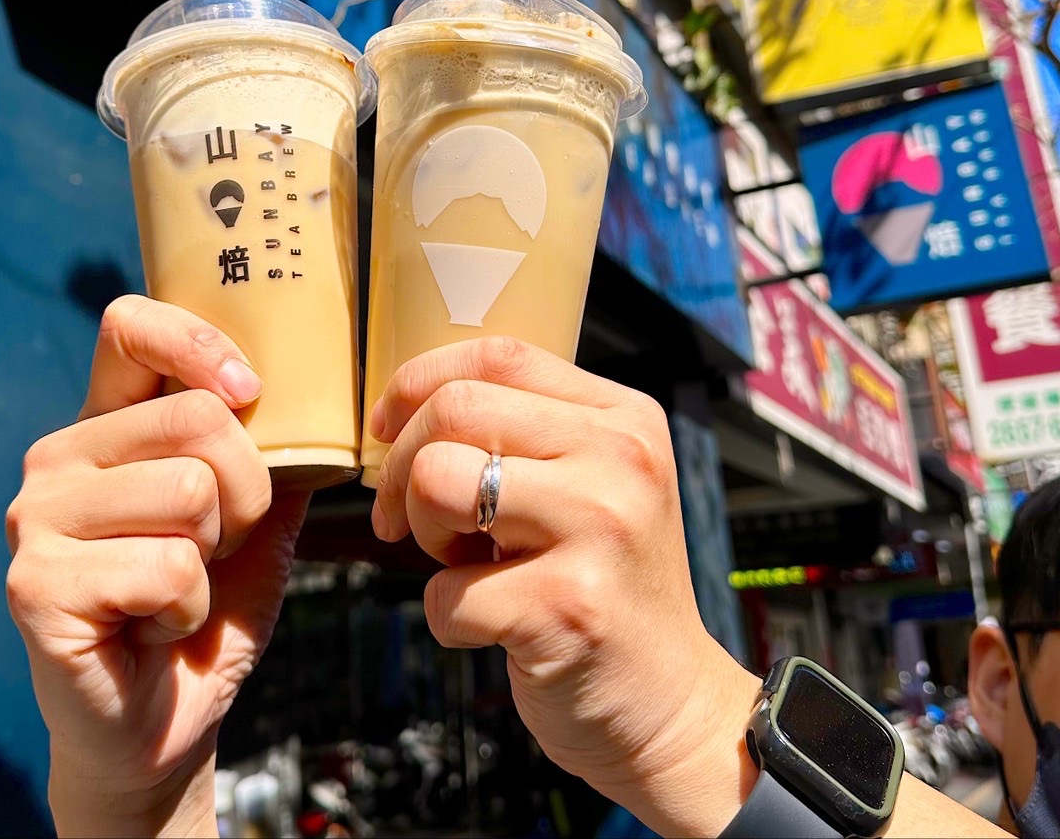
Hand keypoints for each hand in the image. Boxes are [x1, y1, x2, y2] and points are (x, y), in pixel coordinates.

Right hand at [6, 296, 306, 836]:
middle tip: (217, 547)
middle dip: (247, 493)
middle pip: (197, 418)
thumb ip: (277, 454)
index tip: (248, 390)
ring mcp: (38, 520)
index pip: (129, 327)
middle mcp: (59, 459)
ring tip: (178, 590)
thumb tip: (323, 398)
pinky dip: (189, 610)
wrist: (163, 724)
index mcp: (107, 425)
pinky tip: (153, 630)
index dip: (197, 342)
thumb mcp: (258, 520)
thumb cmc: (210, 608)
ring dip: (215, 559)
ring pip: (191, 492)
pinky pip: (167, 569)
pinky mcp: (36, 585)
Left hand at [368, 337, 758, 837]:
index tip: (387, 428)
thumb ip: (524, 433)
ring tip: (466, 561)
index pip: (497, 354)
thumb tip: (405, 408)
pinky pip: (446, 594)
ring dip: (423, 531)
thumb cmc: (605, 585)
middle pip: (456, 408)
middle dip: (402, 465)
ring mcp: (600, 529)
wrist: (673, 705)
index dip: (418, 383)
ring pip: (439, 481)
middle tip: (406, 517)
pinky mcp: (568, 608)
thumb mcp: (592, 483)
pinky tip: (498, 628)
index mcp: (623, 417)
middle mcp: (621, 459)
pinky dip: (448, 619)